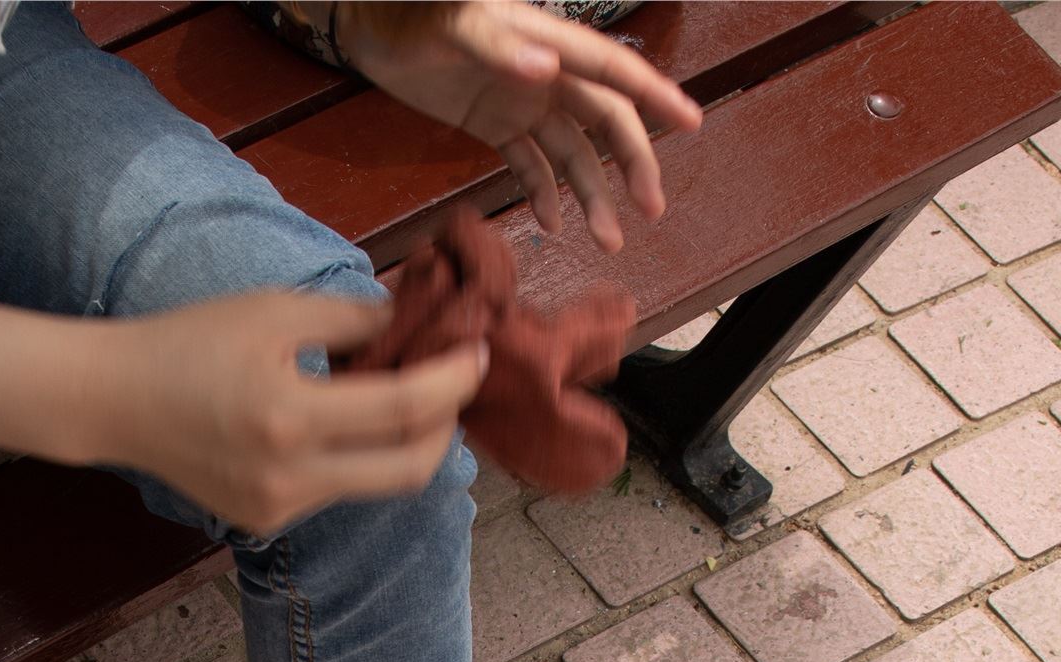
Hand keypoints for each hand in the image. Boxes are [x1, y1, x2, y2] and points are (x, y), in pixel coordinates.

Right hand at [99, 290, 484, 536]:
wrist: (116, 401)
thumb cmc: (189, 342)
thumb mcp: (273, 310)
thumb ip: (352, 318)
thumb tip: (414, 325)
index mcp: (289, 416)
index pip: (405, 408)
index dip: (454, 381)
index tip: (475, 354)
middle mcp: (288, 476)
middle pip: (410, 470)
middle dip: (445, 427)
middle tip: (450, 386)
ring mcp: (278, 508)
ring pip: (375, 483)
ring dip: (400, 441)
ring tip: (396, 394)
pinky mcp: (267, 521)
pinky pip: (337, 491)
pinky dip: (355, 457)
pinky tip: (340, 423)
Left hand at [329, 2, 702, 251]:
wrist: (370, 25)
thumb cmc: (413, 11)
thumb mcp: (452, 24)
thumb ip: (495, 45)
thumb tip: (546, 67)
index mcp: (548, 41)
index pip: (613, 71)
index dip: (655, 96)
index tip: (691, 122)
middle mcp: (546, 74)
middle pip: (604, 122)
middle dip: (633, 165)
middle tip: (651, 210)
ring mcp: (523, 101)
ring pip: (572, 153)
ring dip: (592, 195)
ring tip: (608, 240)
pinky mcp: (494, 124)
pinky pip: (529, 164)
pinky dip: (543, 192)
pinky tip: (552, 223)